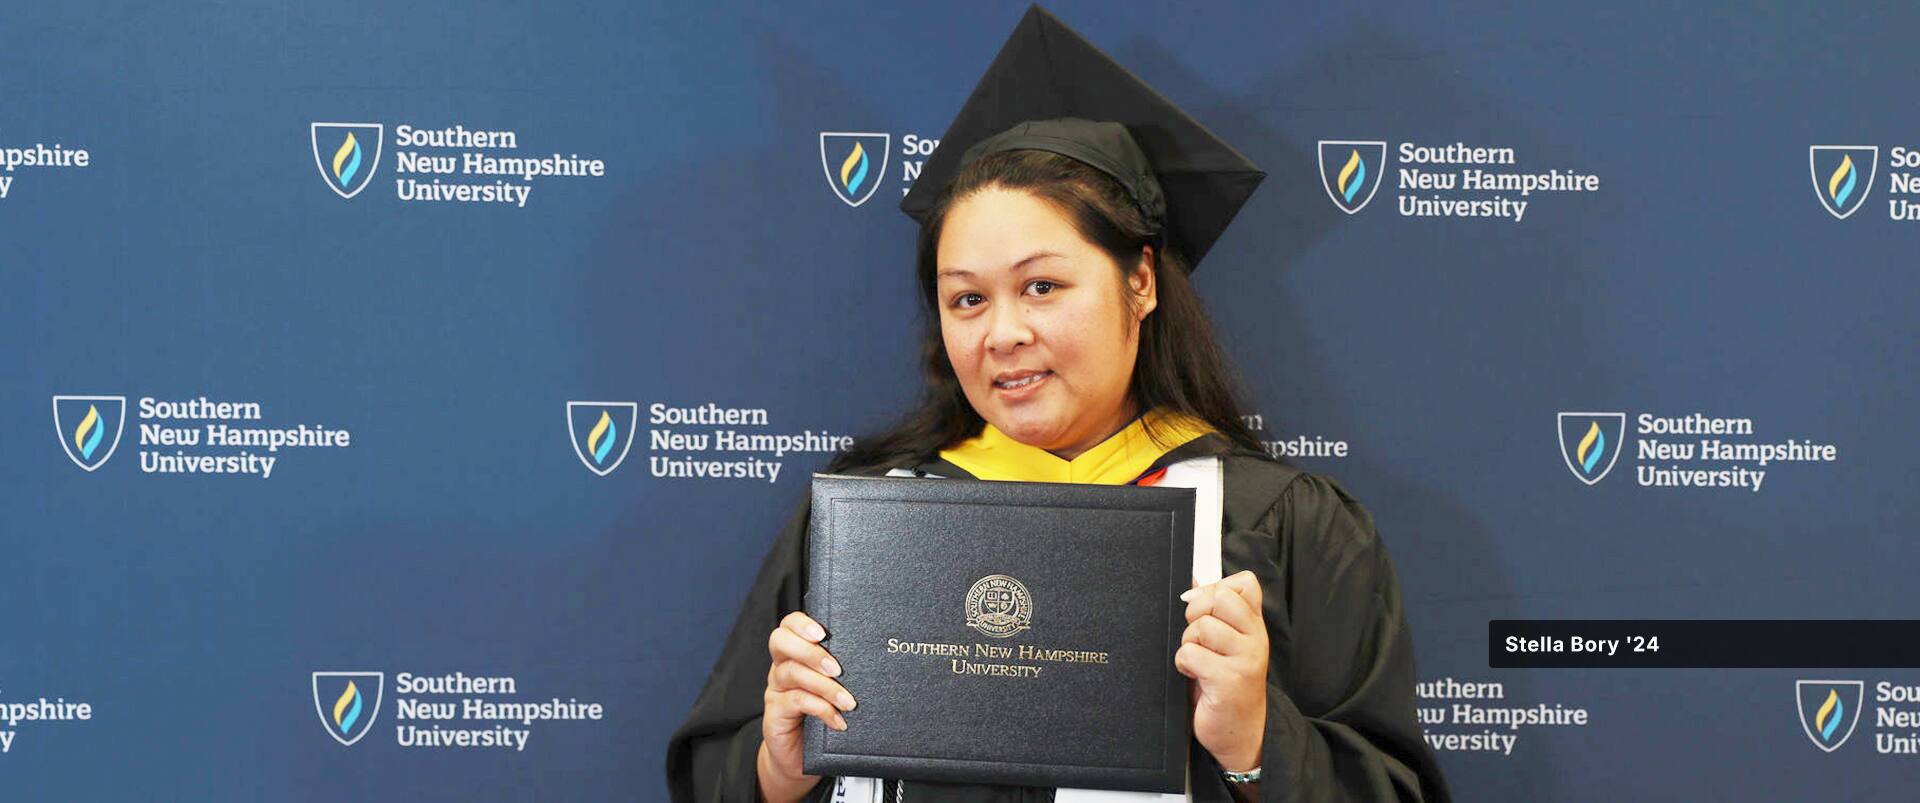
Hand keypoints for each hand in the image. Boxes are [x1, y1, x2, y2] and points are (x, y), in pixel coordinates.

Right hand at [758, 611, 855, 802]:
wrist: (800, 757)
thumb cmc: (822, 716)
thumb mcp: (834, 688)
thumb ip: (844, 671)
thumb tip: (877, 658)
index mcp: (794, 654)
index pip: (789, 626)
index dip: (802, 624)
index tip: (823, 632)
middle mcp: (781, 667)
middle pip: (781, 642)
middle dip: (811, 652)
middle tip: (837, 669)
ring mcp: (776, 690)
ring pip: (793, 673)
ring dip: (824, 685)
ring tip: (848, 701)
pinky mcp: (775, 713)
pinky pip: (796, 702)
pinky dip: (820, 708)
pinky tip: (838, 720)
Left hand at [1177, 570, 1267, 772]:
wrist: (1239, 731)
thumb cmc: (1226, 684)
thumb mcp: (1225, 643)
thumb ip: (1212, 613)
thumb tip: (1191, 581)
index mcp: (1254, 625)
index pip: (1244, 582)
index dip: (1216, 589)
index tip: (1208, 612)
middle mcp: (1256, 638)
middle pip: (1219, 597)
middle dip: (1197, 613)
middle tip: (1200, 638)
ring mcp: (1245, 659)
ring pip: (1202, 627)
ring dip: (1189, 643)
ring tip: (1199, 661)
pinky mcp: (1229, 680)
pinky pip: (1191, 654)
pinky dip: (1184, 664)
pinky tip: (1196, 676)